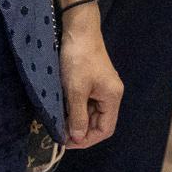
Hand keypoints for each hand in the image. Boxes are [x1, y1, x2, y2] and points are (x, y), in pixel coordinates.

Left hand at [58, 8, 121, 148]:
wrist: (79, 30)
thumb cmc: (78, 60)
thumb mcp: (76, 91)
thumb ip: (78, 116)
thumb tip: (77, 138)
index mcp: (112, 97)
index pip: (105, 129)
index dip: (87, 140)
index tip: (67, 141)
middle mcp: (111, 94)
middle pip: (99, 122)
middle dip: (80, 130)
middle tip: (59, 133)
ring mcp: (102, 87)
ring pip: (91, 113)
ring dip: (76, 120)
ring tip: (58, 122)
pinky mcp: (93, 81)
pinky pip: (87, 102)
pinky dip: (75, 108)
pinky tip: (62, 109)